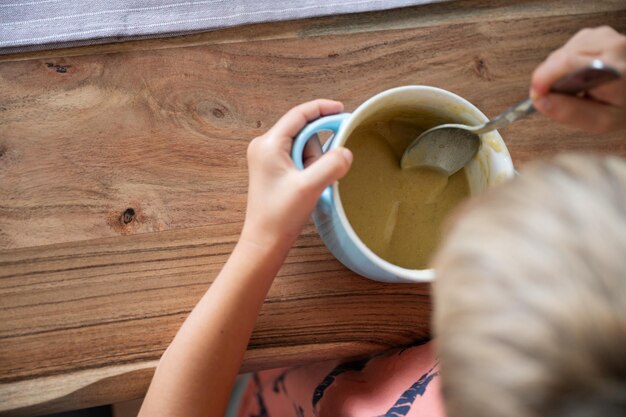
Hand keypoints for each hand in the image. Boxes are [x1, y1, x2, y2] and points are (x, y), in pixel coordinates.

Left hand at [241, 99, 352, 249]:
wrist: (265, 240)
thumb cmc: (280, 215)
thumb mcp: (310, 187)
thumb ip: (331, 165)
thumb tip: (346, 151)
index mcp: (268, 144)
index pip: (299, 114)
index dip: (322, 109)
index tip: (341, 110)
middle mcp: (264, 146)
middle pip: (303, 132)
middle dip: (317, 150)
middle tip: (318, 173)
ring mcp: (267, 158)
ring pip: (303, 147)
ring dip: (314, 162)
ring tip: (307, 185)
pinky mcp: (273, 170)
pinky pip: (298, 159)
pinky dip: (309, 168)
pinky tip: (307, 185)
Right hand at [531, 26, 625, 132]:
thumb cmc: (625, 106)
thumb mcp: (602, 121)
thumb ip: (570, 112)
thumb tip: (540, 100)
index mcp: (614, 70)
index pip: (568, 62)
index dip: (544, 77)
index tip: (536, 94)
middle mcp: (611, 45)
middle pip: (560, 57)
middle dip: (549, 79)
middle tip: (557, 98)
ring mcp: (604, 36)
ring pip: (561, 52)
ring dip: (557, 72)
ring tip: (574, 87)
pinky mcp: (598, 33)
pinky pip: (568, 48)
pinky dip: (565, 64)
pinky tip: (578, 75)